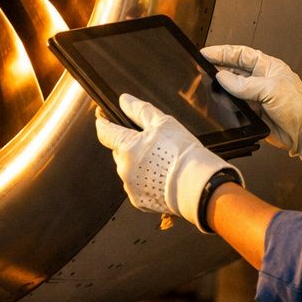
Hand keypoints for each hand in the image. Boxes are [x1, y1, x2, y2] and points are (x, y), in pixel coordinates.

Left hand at [94, 93, 241, 232]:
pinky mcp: (140, 201)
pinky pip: (138, 186)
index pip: (105, 132)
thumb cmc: (182, 153)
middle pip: (120, 151)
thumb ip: (139, 110)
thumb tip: (124, 100)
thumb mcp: (162, 122)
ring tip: (163, 161)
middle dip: (131, 145)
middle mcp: (123, 168)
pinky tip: (163, 176)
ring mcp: (130, 186)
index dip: (103, 122)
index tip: (102, 117)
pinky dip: (147, 180)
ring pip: (129, 169)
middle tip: (153, 143)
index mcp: (126, 147)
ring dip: (139, 163)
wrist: (198, 186)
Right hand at [202, 45, 301, 164]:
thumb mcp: (270, 88)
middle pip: (233, 70)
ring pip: (232, 88)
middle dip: (217, 68)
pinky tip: (217, 102)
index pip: (240, 54)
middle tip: (201, 68)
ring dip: (220, 87)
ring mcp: (256, 96)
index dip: (222, 52)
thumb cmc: (299, 106)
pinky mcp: (253, 112)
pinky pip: (234, 106)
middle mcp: (260, 79)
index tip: (206, 53)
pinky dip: (225, 104)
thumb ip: (244, 84)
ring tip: (206, 84)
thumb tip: (223, 78)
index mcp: (267, 67)